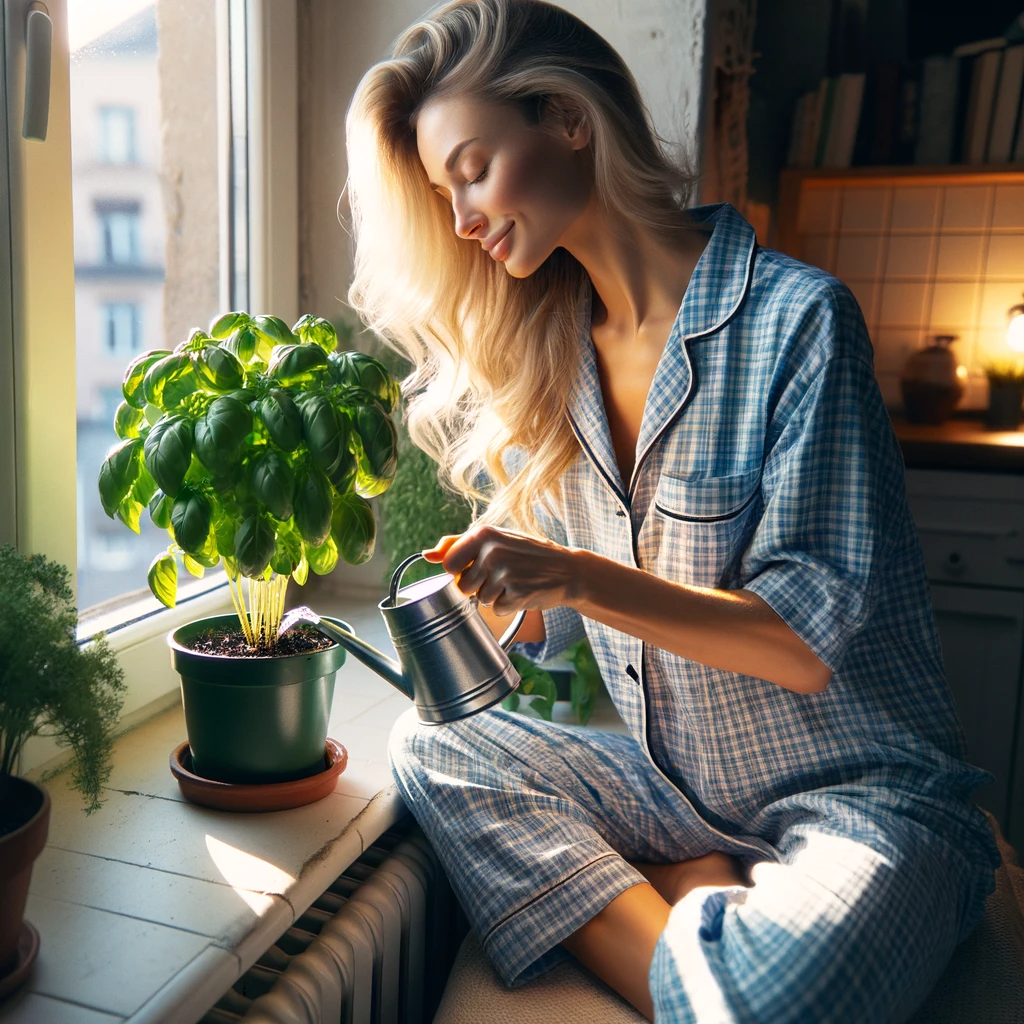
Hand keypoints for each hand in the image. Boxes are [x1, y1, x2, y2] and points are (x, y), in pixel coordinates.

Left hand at [423, 525, 582, 615]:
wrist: (568, 570)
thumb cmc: (527, 553)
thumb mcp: (495, 539)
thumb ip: (458, 545)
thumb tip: (428, 554)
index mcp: (483, 534)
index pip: (448, 564)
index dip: (461, 571)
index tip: (478, 566)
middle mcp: (491, 552)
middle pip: (463, 586)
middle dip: (479, 586)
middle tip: (503, 574)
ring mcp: (504, 574)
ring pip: (480, 599)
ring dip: (496, 596)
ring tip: (515, 581)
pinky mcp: (516, 594)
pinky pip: (498, 609)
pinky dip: (509, 605)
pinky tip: (523, 591)